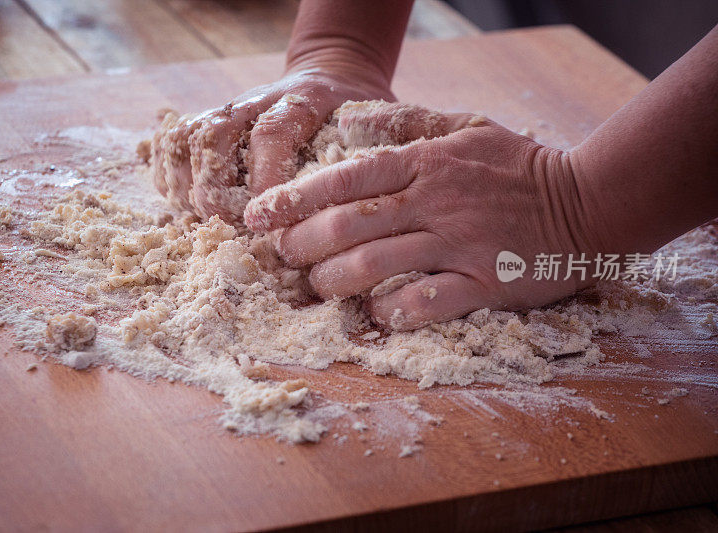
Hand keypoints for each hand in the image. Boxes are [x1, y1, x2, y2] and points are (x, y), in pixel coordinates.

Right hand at [150, 68, 394, 222]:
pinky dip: (169, 172)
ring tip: (205, 218)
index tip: (269, 219)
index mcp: (304, 100)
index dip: (265, 178)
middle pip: (216, 135)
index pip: (272, 134)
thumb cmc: (354, 118)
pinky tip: (184, 200)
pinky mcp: (209, 119)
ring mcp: (229, 109)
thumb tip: (354, 209)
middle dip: (217, 189)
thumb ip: (367, 159)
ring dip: (188, 184)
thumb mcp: (376, 129)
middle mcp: (258, 101)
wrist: (330, 76)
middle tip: (232, 226)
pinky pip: (172, 140)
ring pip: (187, 136)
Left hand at [245, 105, 600, 329]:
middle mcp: (435, 201)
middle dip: (302, 245)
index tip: (258, 215)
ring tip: (317, 287)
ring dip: (334, 281)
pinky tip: (374, 315)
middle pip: (349, 225)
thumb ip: (408, 123)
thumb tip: (353, 120)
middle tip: (283, 258)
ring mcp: (459, 243)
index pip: (346, 177)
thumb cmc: (520, 166)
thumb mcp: (466, 127)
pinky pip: (426, 303)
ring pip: (376, 266)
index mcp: (426, 162)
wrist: (590, 202)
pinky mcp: (484, 283)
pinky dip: (392, 312)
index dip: (295, 198)